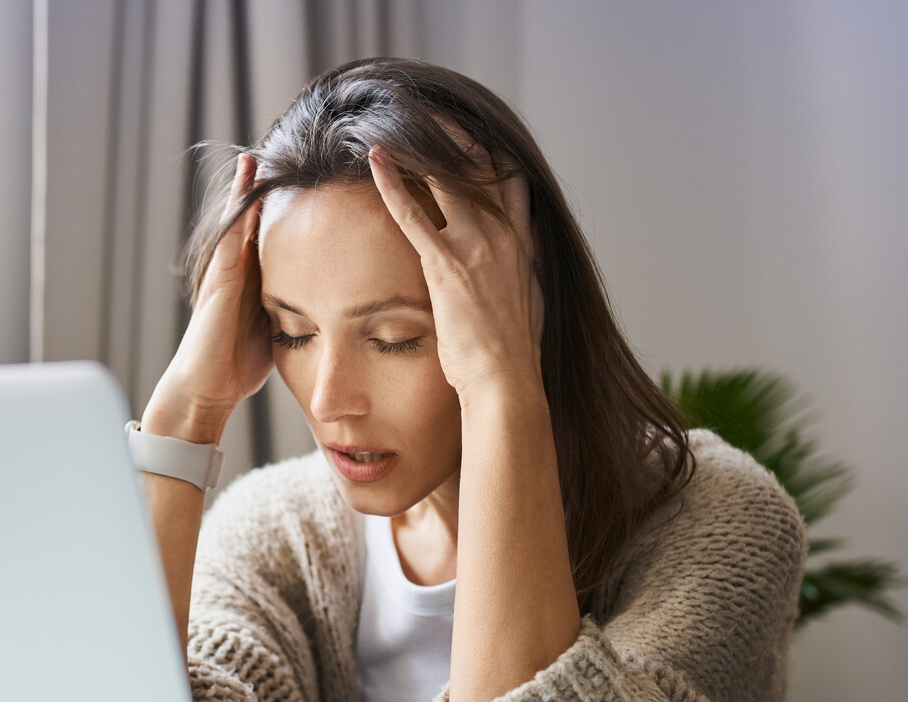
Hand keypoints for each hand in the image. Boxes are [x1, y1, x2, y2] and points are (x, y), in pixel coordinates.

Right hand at [143, 154, 272, 443]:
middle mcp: (235, 273)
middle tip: (274, 152)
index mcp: (252, 281)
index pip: (268, 237)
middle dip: (259, 189)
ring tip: (254, 158)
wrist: (207, 389)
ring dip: (244, 192)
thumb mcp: (276, 332)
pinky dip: (236, 218)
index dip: (281, 210)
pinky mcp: (218, 286)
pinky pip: (229, 244)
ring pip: (235, 225)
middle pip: (249, 221)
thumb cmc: (237, 367)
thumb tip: (325, 308)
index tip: (299, 183)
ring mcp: (223, 276)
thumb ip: (292, 312)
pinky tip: (246, 194)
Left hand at [368, 145, 544, 408]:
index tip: (474, 133)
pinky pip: (412, 213)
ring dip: (420, 149)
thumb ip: (528, 270)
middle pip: (477, 169)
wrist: (505, 379)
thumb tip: (531, 251)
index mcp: (522, 244)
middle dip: (453, 139)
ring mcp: (474, 246)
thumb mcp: (531, 303)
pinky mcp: (444, 263)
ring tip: (397, 124)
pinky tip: (375, 161)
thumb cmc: (512, 353)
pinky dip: (392, 183)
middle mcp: (502, 236)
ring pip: (445, 180)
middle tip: (430, 115)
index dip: (490, 154)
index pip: (510, 183)